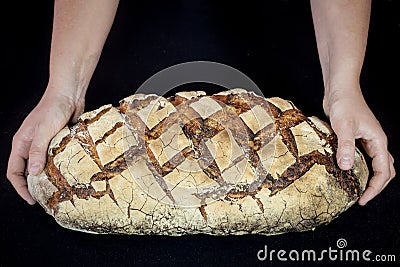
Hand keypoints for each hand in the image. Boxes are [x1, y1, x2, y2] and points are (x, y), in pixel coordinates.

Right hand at [6, 88, 83, 204]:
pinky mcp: (57, 142)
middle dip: (34, 186)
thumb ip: (38, 151)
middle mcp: (30, 145)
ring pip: (42, 166)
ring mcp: (44, 144)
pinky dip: (58, 167)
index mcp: (21, 144)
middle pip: (27, 171)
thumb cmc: (54, 109)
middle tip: (47, 198)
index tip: (32, 199)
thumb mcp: (44, 131)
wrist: (69, 95)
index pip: (14, 171)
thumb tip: (33, 173)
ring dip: (47, 177)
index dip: (20, 187)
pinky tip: (67, 174)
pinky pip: (55, 159)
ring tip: (57, 190)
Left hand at [323, 85, 395, 205]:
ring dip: (369, 177)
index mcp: (378, 141)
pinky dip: (359, 167)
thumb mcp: (343, 126)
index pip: (383, 171)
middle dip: (376, 186)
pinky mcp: (356, 137)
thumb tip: (347, 167)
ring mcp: (366, 139)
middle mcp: (375, 142)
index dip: (375, 188)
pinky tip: (346, 170)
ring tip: (356, 189)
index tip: (363, 199)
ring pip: (375, 163)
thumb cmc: (344, 103)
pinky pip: (363, 156)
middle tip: (362, 198)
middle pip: (384, 170)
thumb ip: (345, 146)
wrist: (340, 89)